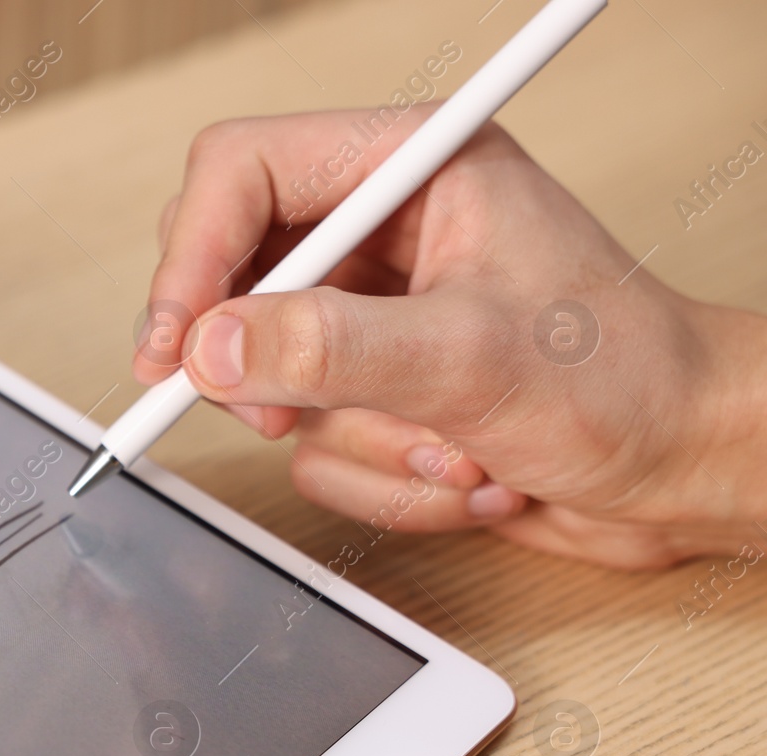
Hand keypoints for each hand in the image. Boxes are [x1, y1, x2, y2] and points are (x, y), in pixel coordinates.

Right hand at [135, 108, 766, 568]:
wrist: (686, 472)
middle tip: (285, 411)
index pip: (242, 172)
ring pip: (270, 379)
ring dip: (356, 438)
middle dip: (266, 365)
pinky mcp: (372, 390)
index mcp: (410, 170)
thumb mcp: (470, 358)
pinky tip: (460, 472)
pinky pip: (311, 445)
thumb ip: (330, 347)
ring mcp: (372, 319)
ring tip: (449, 448)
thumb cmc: (627, 382)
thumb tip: (208, 349)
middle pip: (231, 276)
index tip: (177, 346)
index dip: (192, 256)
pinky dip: (378, 478)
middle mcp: (380, 235)